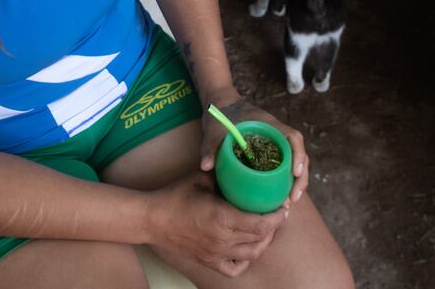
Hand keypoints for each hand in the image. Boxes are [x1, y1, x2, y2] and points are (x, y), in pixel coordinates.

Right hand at [147, 171, 288, 276]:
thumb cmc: (175, 195)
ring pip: (252, 253)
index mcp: (222, 217)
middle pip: (261, 238)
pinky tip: (248, 246)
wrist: (152, 219)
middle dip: (274, 225)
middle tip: (277, 212)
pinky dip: (246, 259)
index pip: (262, 223)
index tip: (283, 205)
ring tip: (267, 228)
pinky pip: (235, 268)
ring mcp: (216, 254)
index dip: (277, 216)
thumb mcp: (201, 178)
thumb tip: (242, 167)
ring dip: (264, 241)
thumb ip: (223, 174)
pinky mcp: (209, 262)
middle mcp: (222, 239)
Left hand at [200, 94, 309, 204]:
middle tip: (291, 199)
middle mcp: (277, 133)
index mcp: (269, 125)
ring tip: (288, 202)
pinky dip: (284, 180)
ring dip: (295, 182)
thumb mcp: (214, 130)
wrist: (220, 105)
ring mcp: (274, 142)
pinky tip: (279, 195)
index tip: (296, 173)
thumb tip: (205, 166)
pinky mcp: (268, 151)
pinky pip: (282, 165)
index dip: (299, 155)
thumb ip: (210, 147)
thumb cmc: (220, 114)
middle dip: (300, 178)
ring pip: (293, 162)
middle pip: (298, 154)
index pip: (293, 137)